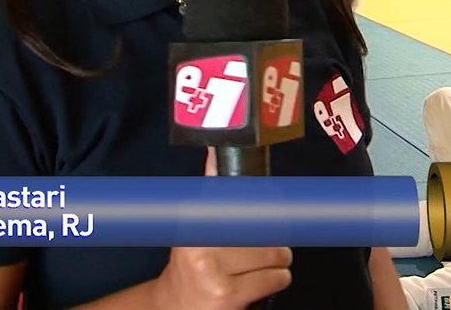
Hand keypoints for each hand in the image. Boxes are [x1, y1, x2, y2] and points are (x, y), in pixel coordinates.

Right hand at [147, 149, 291, 308]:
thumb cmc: (190, 266)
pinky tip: (260, 282)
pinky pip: (276, 278)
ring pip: (274, 253)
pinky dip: (276, 279)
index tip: (270, 201)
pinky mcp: (228, 295)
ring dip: (276, 261)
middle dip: (271, 238)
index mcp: (193, 224)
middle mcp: (199, 247)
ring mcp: (213, 273)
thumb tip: (214, 156)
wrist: (174, 306)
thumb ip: (209, 194)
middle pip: (262, 228)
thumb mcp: (193, 229)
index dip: (257, 201)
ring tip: (259, 265)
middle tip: (261, 244)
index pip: (232, 201)